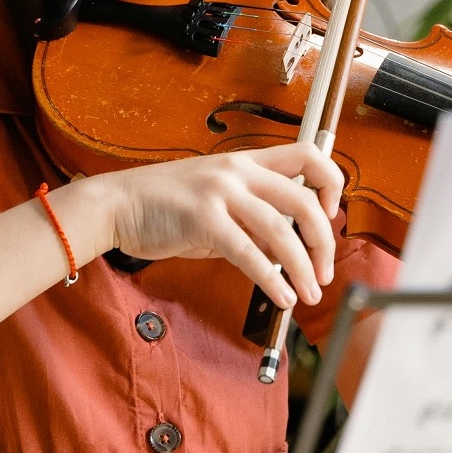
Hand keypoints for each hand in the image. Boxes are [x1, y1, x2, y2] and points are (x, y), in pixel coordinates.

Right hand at [96, 142, 342, 309]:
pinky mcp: (203, 220)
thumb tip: (288, 250)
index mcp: (247, 161)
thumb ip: (253, 218)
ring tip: (308, 294)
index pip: (308, 156)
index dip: (331, 185)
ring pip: (281, 230)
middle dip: (323, 241)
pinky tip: (281, 296)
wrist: (119, 204)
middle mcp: (239, 171)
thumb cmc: (167, 204)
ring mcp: (221, 193)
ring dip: (302, 268)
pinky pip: (250, 253)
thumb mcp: (218, 201)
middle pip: (304, 199)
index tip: (331, 216)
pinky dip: (272, 279)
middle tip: (324, 272)